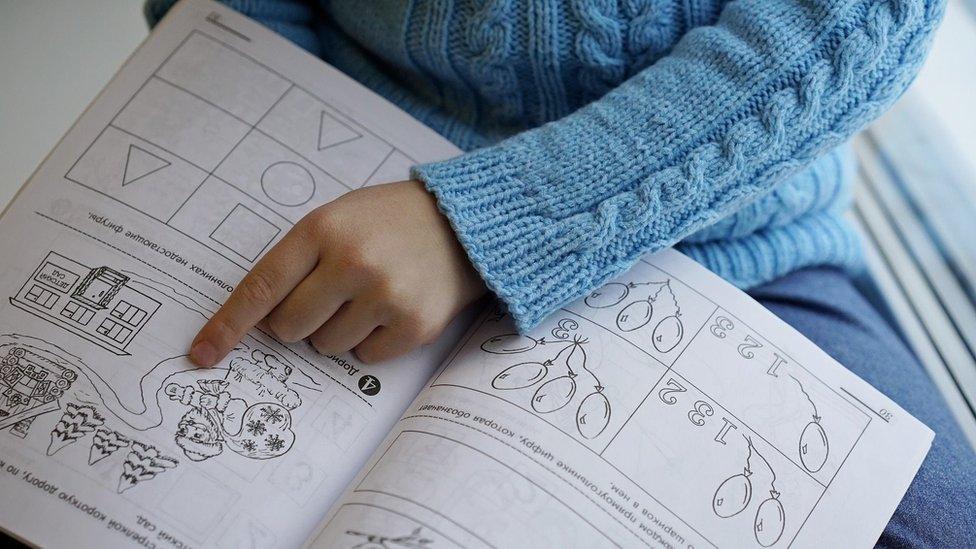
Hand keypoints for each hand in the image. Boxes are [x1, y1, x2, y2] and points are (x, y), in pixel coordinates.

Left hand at [188, 180, 485, 365]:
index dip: (228, 325)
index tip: (201, 354)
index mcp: (323, 230)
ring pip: (326, 346)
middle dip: (298, 321)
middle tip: (329, 295)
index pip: (261, 287)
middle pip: (289, 328)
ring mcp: (385, 296)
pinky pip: (364, 358)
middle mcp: (352, 263)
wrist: (465, 223)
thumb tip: (263, 322)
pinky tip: (392, 309)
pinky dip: (371, 341)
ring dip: (338, 330)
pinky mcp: (414, 326)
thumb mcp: (338, 218)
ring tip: (370, 295)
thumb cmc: (389, 222)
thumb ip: (299, 260)